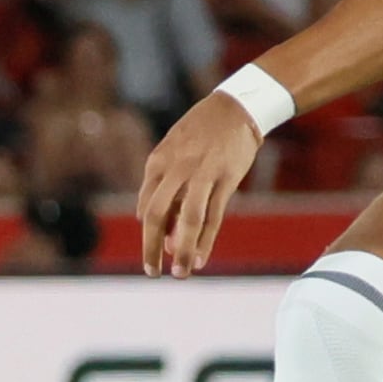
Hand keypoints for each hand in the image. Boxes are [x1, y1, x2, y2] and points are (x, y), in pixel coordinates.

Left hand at [135, 93, 262, 276]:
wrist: (236, 107)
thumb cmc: (202, 133)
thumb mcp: (174, 153)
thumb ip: (166, 189)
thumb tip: (161, 230)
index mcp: (157, 163)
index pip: (146, 207)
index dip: (149, 234)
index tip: (156, 251)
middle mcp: (175, 169)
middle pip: (156, 215)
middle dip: (151, 248)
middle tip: (153, 273)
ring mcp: (201, 174)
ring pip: (187, 219)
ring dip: (181, 250)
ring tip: (180, 274)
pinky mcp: (225, 179)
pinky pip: (213, 216)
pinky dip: (205, 240)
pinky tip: (199, 259)